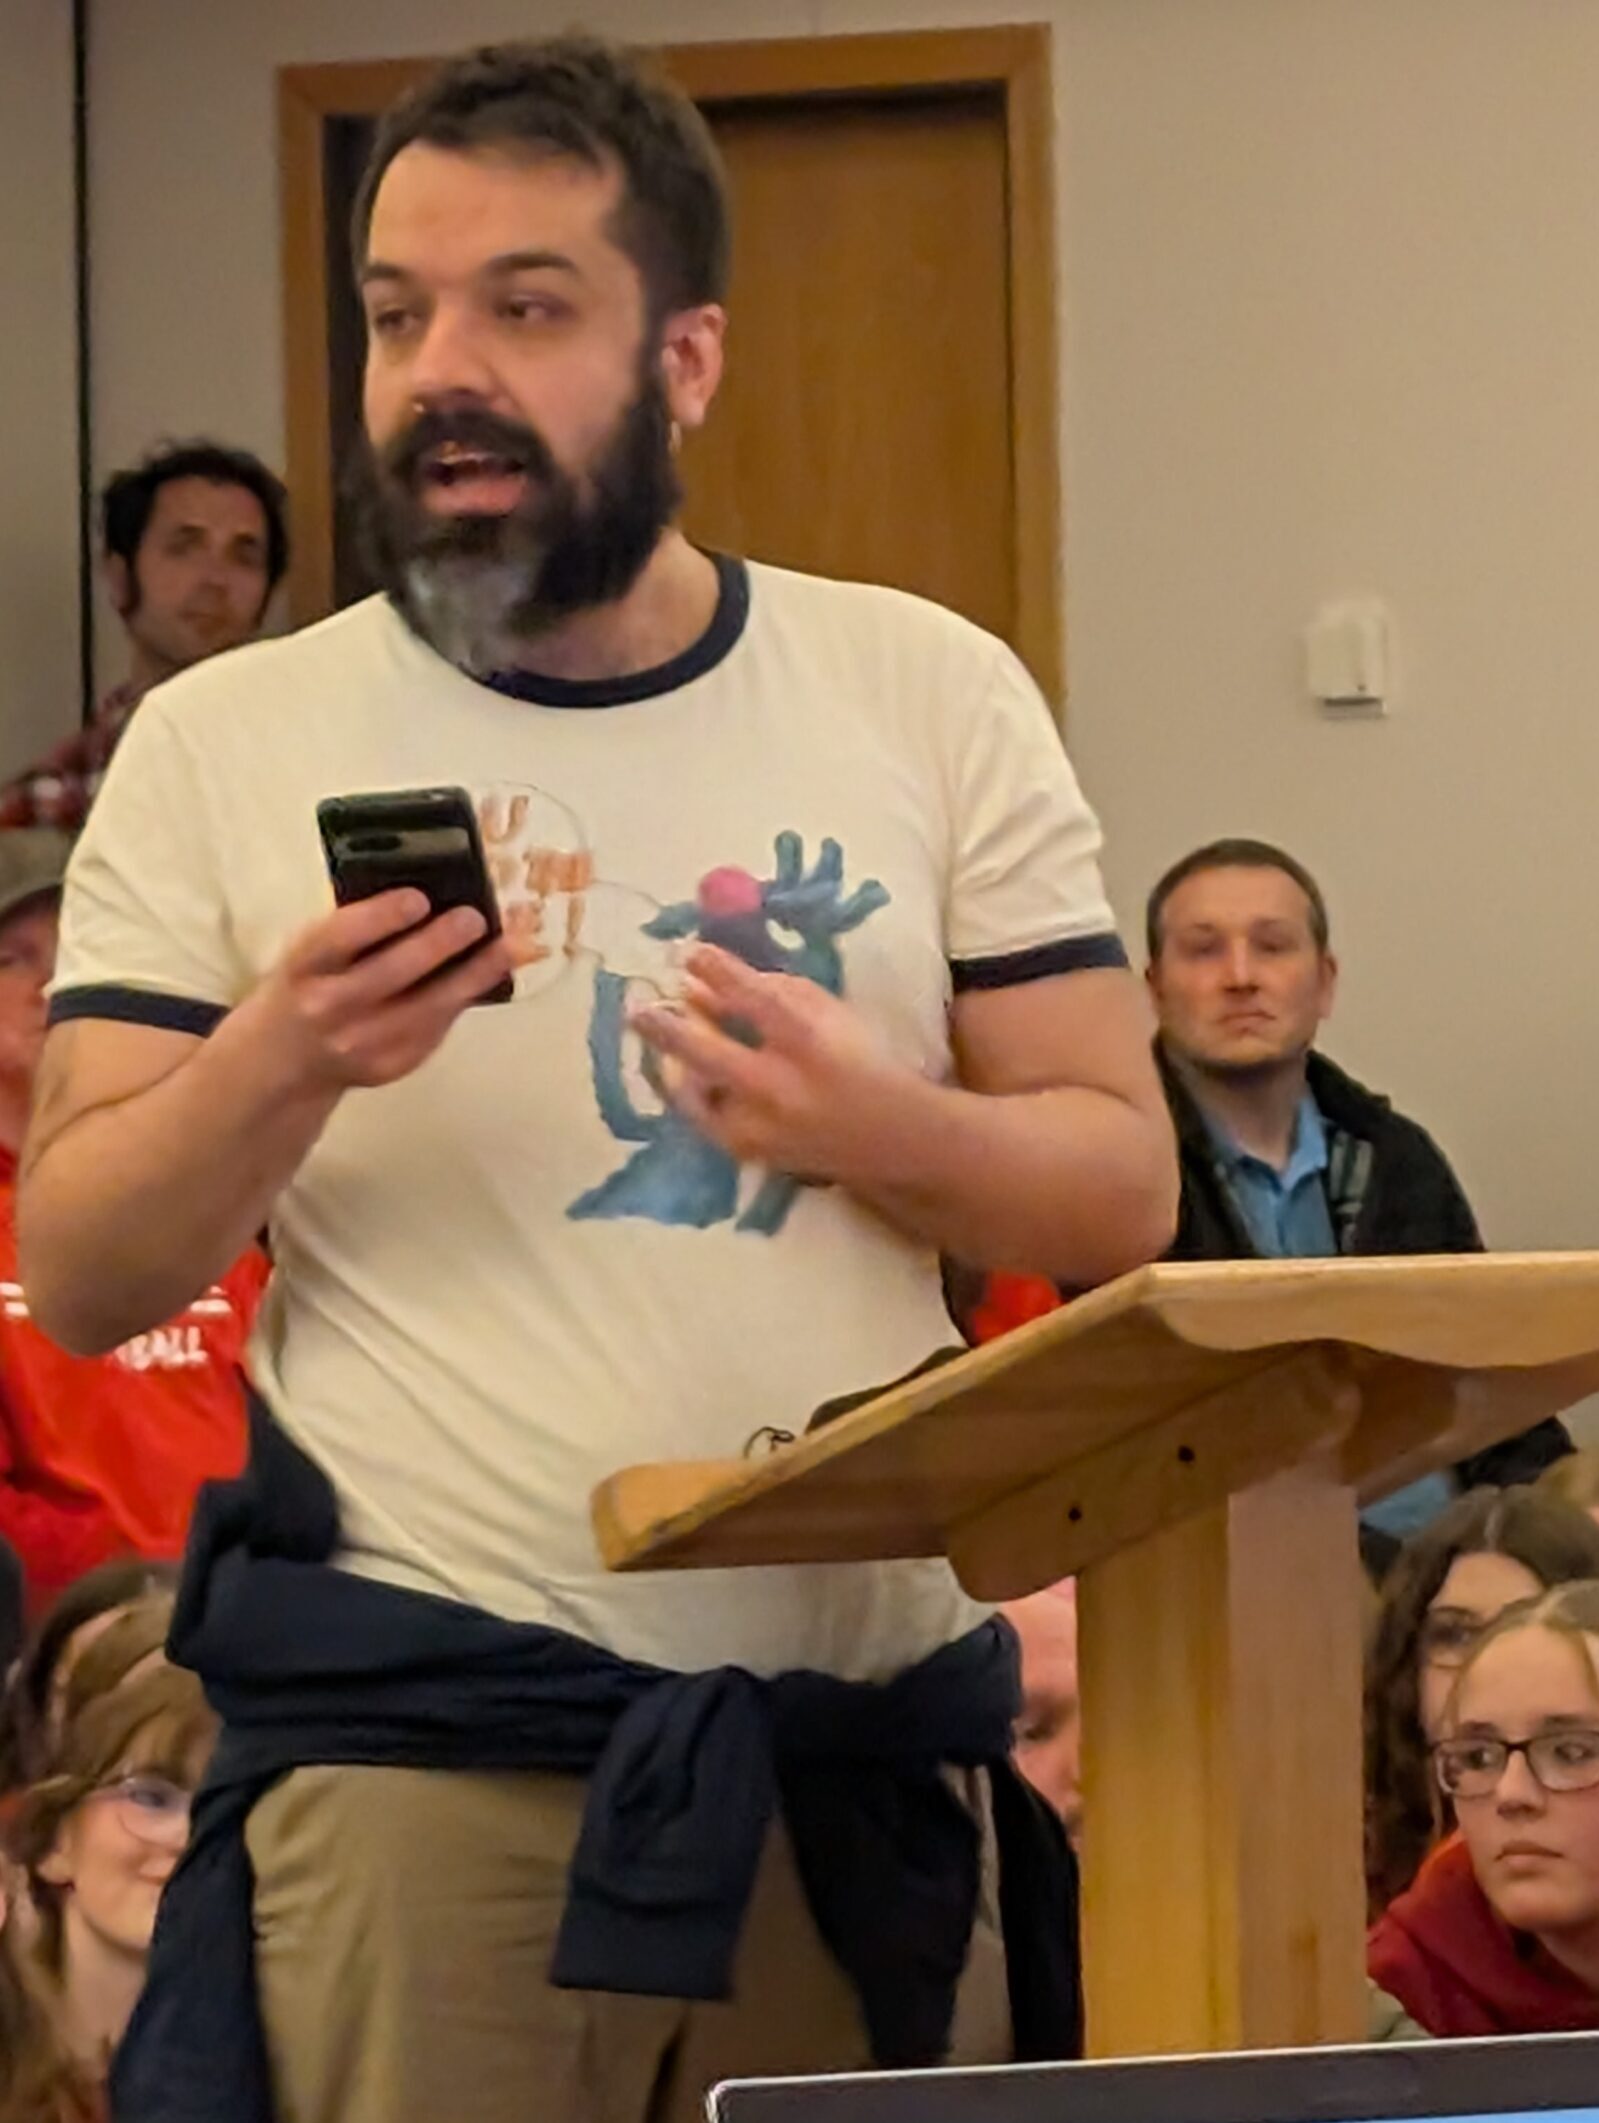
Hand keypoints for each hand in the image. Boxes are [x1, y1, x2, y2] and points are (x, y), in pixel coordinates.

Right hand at [241, 890, 514, 1092]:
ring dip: (473, 975)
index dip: (380, 918)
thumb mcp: (311, 952)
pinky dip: (464, 998)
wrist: (286, 1057)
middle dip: (436, 945)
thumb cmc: (308, 982)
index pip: (339, 938)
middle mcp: (327, 1007)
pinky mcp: (390, 1066)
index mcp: (302, 967)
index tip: (418, 898)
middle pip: (389, 975)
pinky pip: (434, 1029)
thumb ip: (355, 930)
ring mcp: (359, 1043)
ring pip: (425, 1009)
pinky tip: (490, 974)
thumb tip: (429, 895)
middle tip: (474, 917)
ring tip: (510, 946)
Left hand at [629, 944, 923, 1184]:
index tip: (686, 951)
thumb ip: (769, 989)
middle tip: (637, 1006)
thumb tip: (700, 979)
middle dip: (665, 1026)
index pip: (751, 997)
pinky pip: (704, 1119)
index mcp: (808, 1038)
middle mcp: (780, 1084)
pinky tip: (691, 1074)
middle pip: (705, 1050)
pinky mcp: (751, 1153)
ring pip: (694, 1091)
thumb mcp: (825, 1010)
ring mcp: (762, 1126)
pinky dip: (693, 1093)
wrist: (891, 1135)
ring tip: (663, 1035)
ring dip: (674, 1060)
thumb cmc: (857, 1058)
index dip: (714, 970)